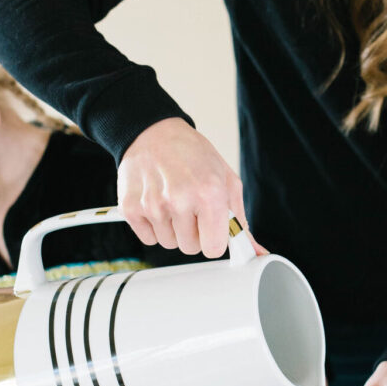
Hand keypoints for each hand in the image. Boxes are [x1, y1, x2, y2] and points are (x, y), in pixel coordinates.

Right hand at [117, 117, 246, 257]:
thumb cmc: (193, 155)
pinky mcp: (131, 208)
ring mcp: (153, 205)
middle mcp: (179, 200)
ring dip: (174, 229)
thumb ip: (239, 220)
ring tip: (173, 201)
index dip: (214, 239)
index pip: (214, 248)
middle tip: (191, 207)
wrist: (154, 133)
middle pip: (191, 248)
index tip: (212, 227)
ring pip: (169, 244)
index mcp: (209, 193)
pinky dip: (154, 226)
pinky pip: (149, 238)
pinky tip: (157, 202)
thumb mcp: (226, 180)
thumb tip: (256, 252)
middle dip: (194, 232)